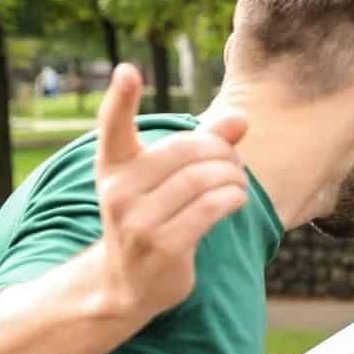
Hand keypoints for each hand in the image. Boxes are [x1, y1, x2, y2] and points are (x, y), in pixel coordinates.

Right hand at [92, 64, 250, 318]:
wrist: (127, 284)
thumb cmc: (153, 217)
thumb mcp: (167, 178)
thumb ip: (203, 144)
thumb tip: (241, 118)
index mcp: (113, 166)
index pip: (113, 126)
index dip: (121, 98)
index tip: (128, 70)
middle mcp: (119, 191)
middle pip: (186, 150)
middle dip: (221, 152)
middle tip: (235, 163)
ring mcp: (138, 221)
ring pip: (202, 179)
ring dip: (233, 176)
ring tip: (239, 183)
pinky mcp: (163, 246)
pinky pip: (211, 208)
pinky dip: (233, 198)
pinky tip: (236, 199)